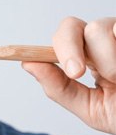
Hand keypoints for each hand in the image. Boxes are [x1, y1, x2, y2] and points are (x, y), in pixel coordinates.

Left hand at [22, 17, 115, 134]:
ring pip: (98, 27)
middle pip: (71, 26)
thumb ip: (59, 88)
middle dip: (69, 49)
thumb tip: (28, 64)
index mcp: (85, 59)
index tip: (66, 69)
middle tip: (79, 73)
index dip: (55, 47)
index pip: (61, 39)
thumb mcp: (90, 108)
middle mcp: (101, 42)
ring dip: (107, 60)